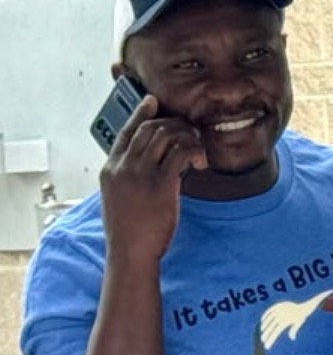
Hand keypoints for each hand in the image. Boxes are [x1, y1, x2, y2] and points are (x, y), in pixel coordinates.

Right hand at [98, 95, 205, 264]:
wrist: (130, 253)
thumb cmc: (129, 231)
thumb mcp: (119, 198)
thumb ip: (128, 179)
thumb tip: (147, 166)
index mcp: (110, 169)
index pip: (125, 131)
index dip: (141, 113)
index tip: (153, 102)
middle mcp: (122, 166)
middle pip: (150, 128)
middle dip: (175, 125)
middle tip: (192, 134)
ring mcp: (140, 174)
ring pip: (167, 135)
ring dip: (188, 137)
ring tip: (198, 152)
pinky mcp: (161, 184)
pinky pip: (182, 152)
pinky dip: (195, 151)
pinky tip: (201, 163)